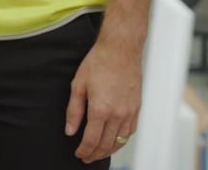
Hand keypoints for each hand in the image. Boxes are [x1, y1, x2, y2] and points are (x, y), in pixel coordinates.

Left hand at [65, 37, 142, 162]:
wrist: (120, 50)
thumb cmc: (98, 62)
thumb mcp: (78, 85)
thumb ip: (73, 111)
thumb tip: (70, 131)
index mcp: (101, 109)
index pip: (92, 140)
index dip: (84, 150)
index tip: (78, 154)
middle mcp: (118, 114)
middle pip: (107, 144)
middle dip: (95, 154)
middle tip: (86, 157)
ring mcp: (130, 112)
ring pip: (120, 141)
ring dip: (108, 150)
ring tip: (98, 153)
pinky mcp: (137, 108)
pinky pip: (130, 131)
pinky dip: (121, 140)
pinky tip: (114, 141)